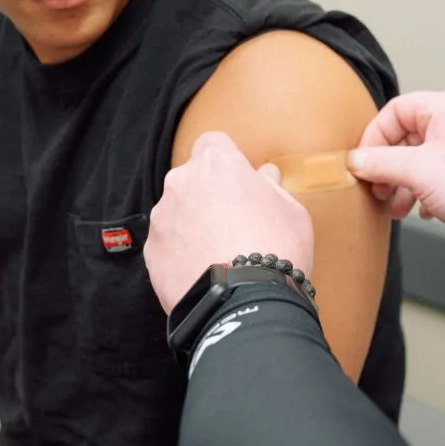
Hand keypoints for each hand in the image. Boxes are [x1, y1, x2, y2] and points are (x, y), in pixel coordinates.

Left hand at [146, 132, 313, 314]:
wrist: (245, 303)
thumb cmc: (276, 249)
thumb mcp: (292, 211)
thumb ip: (272, 187)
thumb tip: (264, 176)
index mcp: (216, 164)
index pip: (213, 142)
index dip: (227, 160)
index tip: (240, 181)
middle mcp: (181, 183)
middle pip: (192, 179)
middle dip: (209, 194)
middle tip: (235, 223)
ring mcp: (162, 219)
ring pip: (177, 213)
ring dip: (193, 224)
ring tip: (219, 254)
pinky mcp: (152, 253)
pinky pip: (168, 245)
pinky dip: (181, 254)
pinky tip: (204, 272)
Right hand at [346, 91, 444, 255]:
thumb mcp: (418, 172)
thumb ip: (381, 163)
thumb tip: (355, 160)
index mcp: (444, 108)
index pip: (394, 111)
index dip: (373, 138)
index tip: (362, 165)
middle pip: (403, 137)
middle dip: (387, 167)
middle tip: (377, 189)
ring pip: (417, 160)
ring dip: (401, 184)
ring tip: (396, 207)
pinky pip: (433, 176)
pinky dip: (421, 193)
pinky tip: (421, 212)